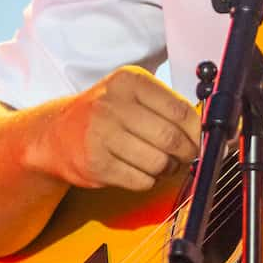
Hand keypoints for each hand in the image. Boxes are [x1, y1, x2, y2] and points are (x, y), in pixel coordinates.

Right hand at [30, 66, 201, 194]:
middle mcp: (113, 104)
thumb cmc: (102, 115)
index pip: (180, 110)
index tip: (202, 140)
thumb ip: (166, 107)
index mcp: (129, 81)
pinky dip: (148, 181)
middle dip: (186, 153)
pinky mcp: (96, 164)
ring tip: (161, 164)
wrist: (55, 134)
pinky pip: (141, 180)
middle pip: (171, 138)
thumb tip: (206, 131)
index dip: (198, 131)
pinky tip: (139, 171)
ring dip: (167, 169)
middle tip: (185, 157)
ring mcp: (101, 135)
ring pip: (158, 162)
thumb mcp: (131, 95)